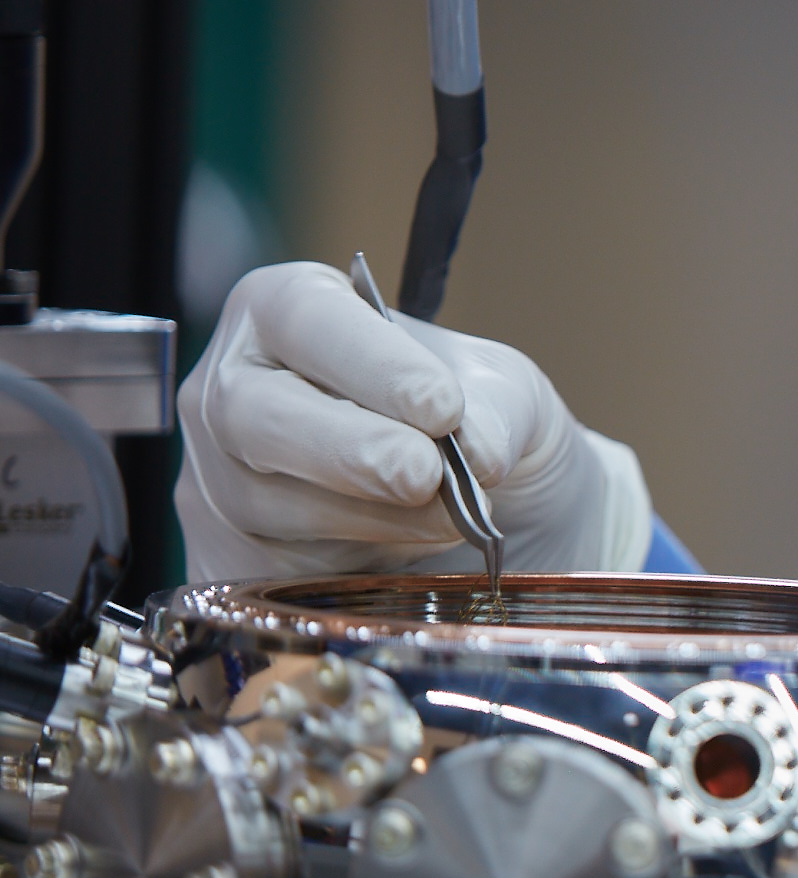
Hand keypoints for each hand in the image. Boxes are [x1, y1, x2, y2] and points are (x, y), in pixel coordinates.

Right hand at [176, 262, 653, 583]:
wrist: (475, 505)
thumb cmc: (469, 418)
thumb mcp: (503, 390)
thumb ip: (494, 410)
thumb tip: (475, 454)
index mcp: (285, 309)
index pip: (306, 318)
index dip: (371, 363)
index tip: (443, 407)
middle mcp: (231, 384)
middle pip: (251, 412)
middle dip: (347, 449)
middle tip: (424, 475)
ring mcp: (214, 475)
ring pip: (261, 500)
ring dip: (367, 516)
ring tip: (451, 517)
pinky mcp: (225, 556)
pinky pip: (269, 568)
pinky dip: (353, 562)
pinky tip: (413, 554)